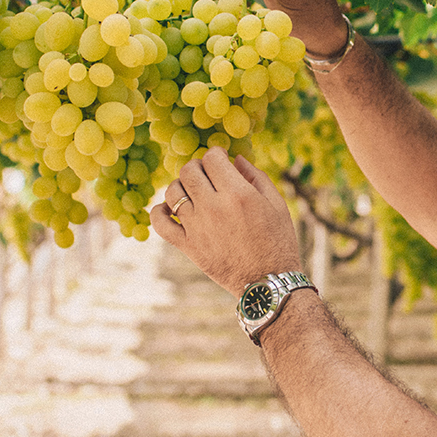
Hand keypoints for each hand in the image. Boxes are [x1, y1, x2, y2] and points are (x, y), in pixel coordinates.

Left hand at [150, 148, 302, 293]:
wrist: (267, 282)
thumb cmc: (277, 242)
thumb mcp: (277, 204)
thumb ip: (256, 176)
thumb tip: (236, 158)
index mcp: (238, 194)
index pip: (212, 158)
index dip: (216, 154)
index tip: (221, 159)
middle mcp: (214, 207)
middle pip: (189, 171)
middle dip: (198, 167)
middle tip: (207, 175)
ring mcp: (197, 227)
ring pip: (172, 191)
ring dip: (180, 186)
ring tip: (192, 193)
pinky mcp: (188, 246)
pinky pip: (159, 223)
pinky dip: (159, 212)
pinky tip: (170, 210)